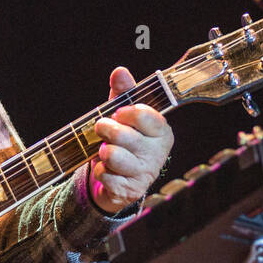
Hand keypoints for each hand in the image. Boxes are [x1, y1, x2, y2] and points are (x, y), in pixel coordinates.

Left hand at [87, 66, 173, 214]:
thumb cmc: (124, 141)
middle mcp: (157, 154)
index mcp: (162, 132)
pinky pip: (104, 175)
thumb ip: (123, 93)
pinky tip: (108, 171)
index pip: (146, 116)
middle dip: (106, 130)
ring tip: (106, 152)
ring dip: (102, 153)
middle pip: (123, 135)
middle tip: (103, 130)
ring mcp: (145, 174)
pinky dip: (100, 171)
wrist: (121, 180)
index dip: (127, 113)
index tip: (118, 113)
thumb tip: (120, 71)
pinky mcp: (130, 191)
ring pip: (111, 155)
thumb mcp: (123, 115)